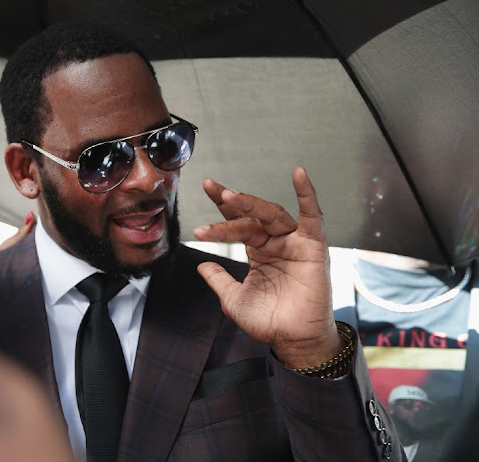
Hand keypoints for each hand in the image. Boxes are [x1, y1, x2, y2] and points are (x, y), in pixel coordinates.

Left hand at [193, 167, 340, 368]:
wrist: (293, 341)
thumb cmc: (269, 322)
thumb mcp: (234, 300)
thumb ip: (219, 280)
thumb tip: (201, 265)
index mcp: (258, 251)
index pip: (238, 222)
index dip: (223, 207)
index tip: (207, 187)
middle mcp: (276, 243)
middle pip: (251, 216)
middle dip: (231, 202)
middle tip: (212, 189)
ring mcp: (294, 243)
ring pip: (271, 215)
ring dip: (251, 204)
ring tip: (229, 197)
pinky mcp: (313, 247)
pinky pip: (313, 217)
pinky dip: (307, 195)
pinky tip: (298, 174)